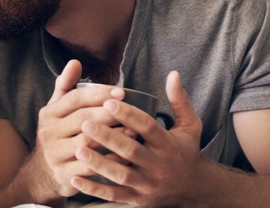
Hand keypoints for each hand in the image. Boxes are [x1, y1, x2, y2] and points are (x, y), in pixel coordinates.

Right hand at [31, 60, 126, 198]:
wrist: (42, 174)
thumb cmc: (57, 135)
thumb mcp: (56, 111)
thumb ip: (65, 86)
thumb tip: (75, 62)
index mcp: (49, 114)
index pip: (74, 99)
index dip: (98, 94)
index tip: (122, 91)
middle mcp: (48, 133)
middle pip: (82, 120)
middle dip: (108, 114)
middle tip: (131, 111)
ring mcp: (54, 155)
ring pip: (87, 143)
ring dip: (111, 137)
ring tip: (133, 132)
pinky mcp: (63, 175)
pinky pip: (90, 167)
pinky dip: (109, 162)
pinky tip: (126, 157)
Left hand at [71, 70, 203, 205]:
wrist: (193, 189)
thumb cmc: (185, 151)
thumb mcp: (190, 126)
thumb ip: (180, 100)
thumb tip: (173, 74)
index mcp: (168, 145)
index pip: (148, 127)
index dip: (128, 114)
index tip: (108, 101)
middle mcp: (159, 166)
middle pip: (131, 151)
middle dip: (108, 137)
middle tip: (86, 123)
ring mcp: (147, 185)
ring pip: (121, 175)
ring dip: (99, 163)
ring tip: (79, 149)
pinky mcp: (137, 199)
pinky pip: (114, 196)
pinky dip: (95, 189)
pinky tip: (76, 180)